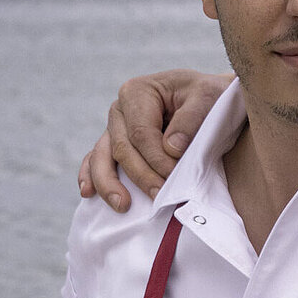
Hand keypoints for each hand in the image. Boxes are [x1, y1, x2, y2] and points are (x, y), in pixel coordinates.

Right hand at [79, 69, 231, 211]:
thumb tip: (171, 148)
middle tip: (160, 198)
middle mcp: (119, 110)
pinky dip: (90, 176)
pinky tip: (89, 193)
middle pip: (122, 149)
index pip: (141, 133)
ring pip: (102, 158)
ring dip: (110, 184)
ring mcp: (114, 128)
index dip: (156, 158)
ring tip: (123, 205)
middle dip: (141, 176)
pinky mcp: (114, 144)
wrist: (209, 102)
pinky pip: (95, 161)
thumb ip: (191, 119)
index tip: (175, 176)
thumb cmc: (209, 97)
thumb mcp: (209, 97)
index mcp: (137, 92)